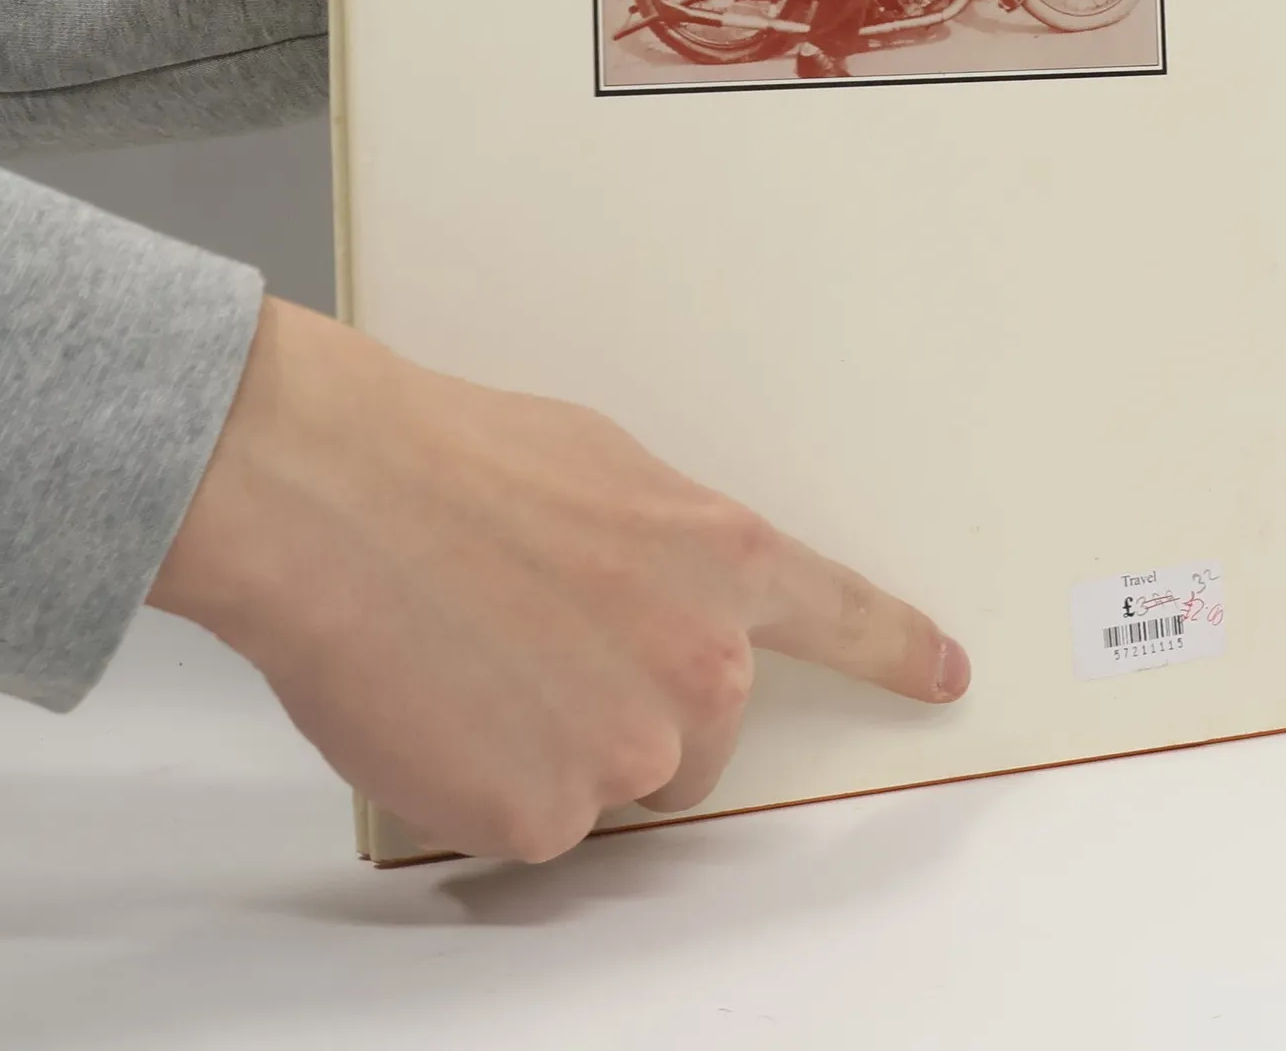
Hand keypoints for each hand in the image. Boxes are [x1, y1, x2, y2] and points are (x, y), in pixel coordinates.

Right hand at [151, 299, 968, 862]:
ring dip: (558, 751)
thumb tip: (654, 591)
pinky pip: (530, 824)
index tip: (944, 673)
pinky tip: (442, 708)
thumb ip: (665, 549)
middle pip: (702, 737)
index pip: (842, 619)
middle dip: (635, 710)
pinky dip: (488, 786)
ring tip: (476, 662)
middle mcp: (700, 666)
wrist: (341, 498)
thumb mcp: (604, 469)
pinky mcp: (546, 817)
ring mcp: (629, 749)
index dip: (897, 652)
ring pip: (611, 785)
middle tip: (539, 648)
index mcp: (721, 563)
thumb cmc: (453, 462)